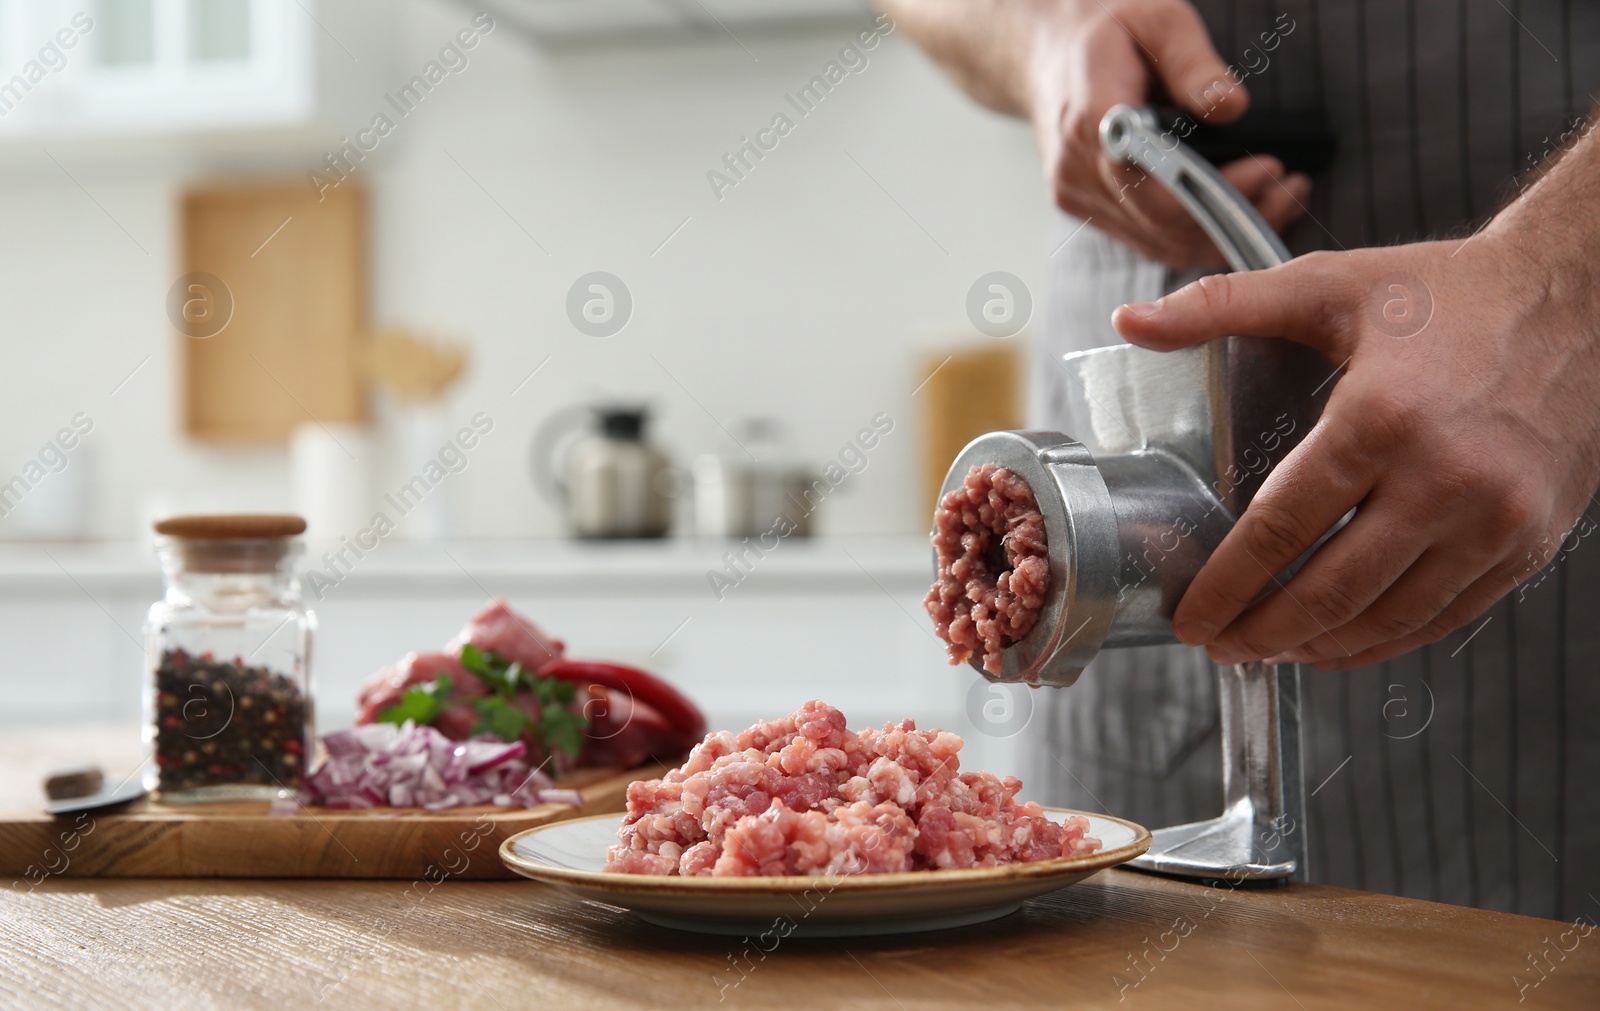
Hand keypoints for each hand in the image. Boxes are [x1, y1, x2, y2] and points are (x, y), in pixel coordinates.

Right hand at [1023, 0, 1310, 267]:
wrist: (1046, 53)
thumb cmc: (1105, 30)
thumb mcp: (1157, 18)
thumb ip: (1194, 63)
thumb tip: (1232, 108)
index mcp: (1091, 122)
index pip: (1152, 187)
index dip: (1213, 192)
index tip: (1266, 168)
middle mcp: (1078, 171)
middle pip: (1162, 226)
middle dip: (1234, 215)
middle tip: (1288, 186)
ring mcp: (1079, 197)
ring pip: (1160, 244)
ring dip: (1223, 232)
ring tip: (1277, 198)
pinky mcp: (1088, 210)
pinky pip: (1149, 240)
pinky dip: (1197, 235)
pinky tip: (1235, 210)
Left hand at [1109, 232, 1599, 668]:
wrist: (1580, 297)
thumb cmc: (1448, 293)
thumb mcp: (1327, 285)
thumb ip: (1221, 305)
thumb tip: (1131, 319)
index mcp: (1381, 419)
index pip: (1282, 528)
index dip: (1228, 584)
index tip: (1190, 617)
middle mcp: (1445, 479)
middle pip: (1330, 590)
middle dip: (1261, 631)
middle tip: (1216, 645)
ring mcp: (1494, 519)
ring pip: (1388, 617)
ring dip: (1319, 647)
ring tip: (1268, 649)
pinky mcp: (1527, 543)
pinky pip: (1444, 616)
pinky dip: (1385, 641)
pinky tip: (1341, 641)